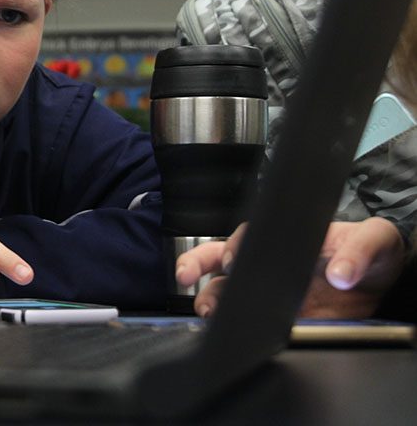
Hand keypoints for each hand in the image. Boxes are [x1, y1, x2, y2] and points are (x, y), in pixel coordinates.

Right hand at [175, 217, 405, 317]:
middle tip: (184, 275)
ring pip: (221, 293)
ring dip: (208, 300)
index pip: (247, 237)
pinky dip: (227, 326)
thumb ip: (359, 251)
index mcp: (282, 238)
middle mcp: (265, 264)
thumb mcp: (375, 241)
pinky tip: (225, 329)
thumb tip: (340, 273)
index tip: (232, 259)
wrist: (382, 286)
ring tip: (207, 311)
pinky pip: (243, 322)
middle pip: (216, 259)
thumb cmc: (373, 252)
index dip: (235, 247)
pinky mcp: (273, 320)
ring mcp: (265, 292)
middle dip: (193, 264)